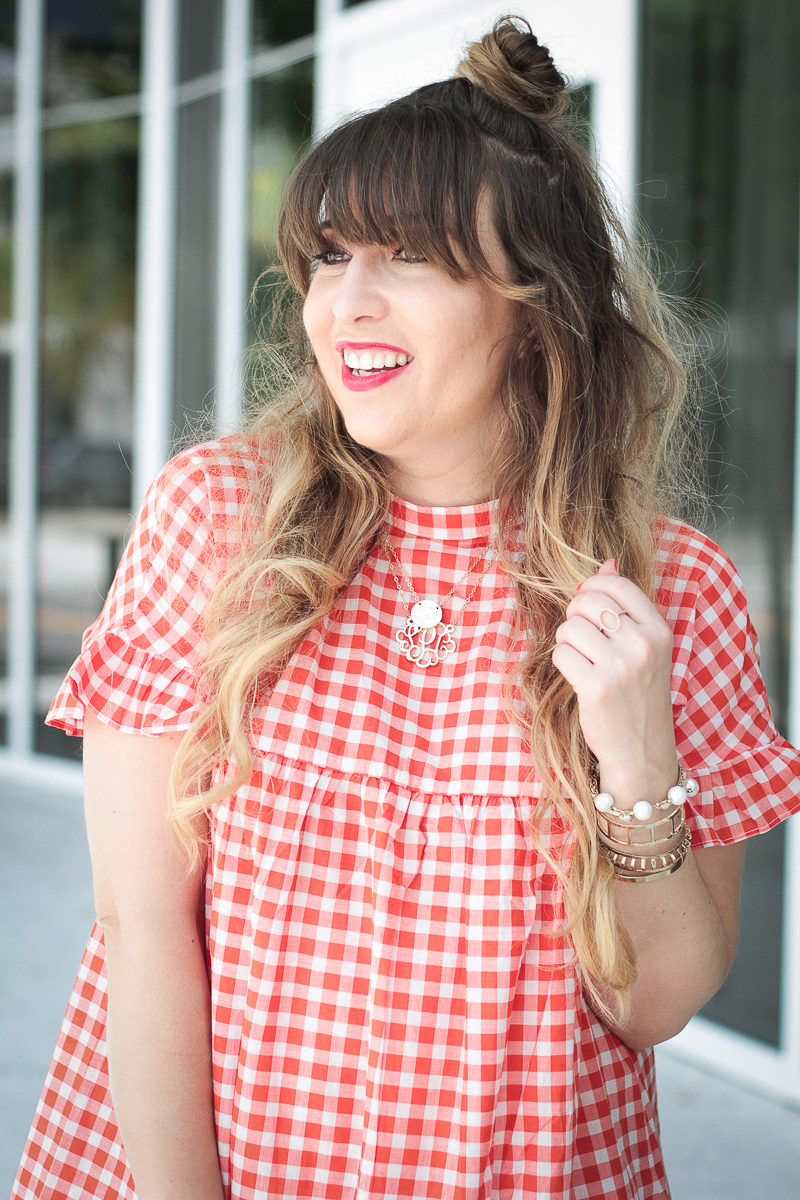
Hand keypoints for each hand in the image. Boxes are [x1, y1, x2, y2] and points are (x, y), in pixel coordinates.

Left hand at [551, 559, 677, 804]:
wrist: (641, 749)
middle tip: (583, 638)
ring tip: (581, 658)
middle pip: (588, 601)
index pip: (616, 584)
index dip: (593, 589)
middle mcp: (643, 644)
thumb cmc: (639, 693)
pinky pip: (561, 653)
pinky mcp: (596, 687)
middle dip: (576, 615)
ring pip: (570, 626)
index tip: (590, 609)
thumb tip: (606, 562)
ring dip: (566, 640)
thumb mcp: (645, 646)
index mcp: (659, 629)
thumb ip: (626, 605)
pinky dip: (562, 662)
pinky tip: (576, 675)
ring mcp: (620, 666)